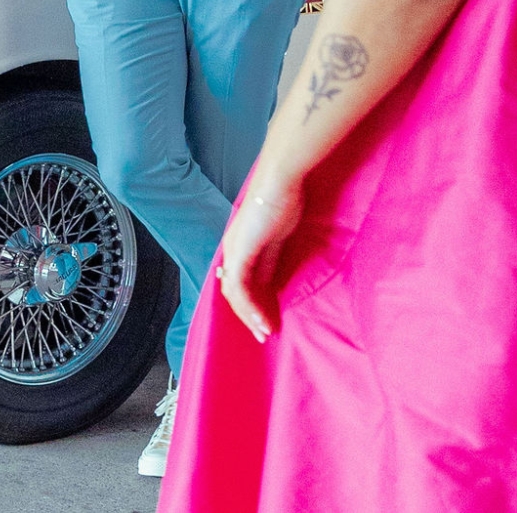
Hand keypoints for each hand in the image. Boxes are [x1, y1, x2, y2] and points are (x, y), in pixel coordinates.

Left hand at [216, 173, 303, 343]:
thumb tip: (272, 281)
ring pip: (234, 294)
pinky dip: (250, 308)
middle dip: (249, 316)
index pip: (241, 282)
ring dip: (250, 317)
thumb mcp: (279, 236)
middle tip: (264, 334)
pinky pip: (239, 289)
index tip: (268, 320)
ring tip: (265, 333)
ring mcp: (233, 252)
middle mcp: (232, 250)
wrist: (280, 182)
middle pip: (234, 291)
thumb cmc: (283, 200)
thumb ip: (271, 258)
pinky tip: (262, 320)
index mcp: (241, 245)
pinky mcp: (239, 253)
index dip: (252, 303)